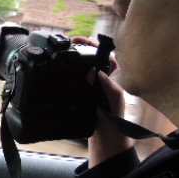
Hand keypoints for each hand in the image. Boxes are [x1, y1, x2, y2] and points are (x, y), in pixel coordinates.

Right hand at [73, 37, 133, 167]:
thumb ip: (106, 83)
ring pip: (83, 66)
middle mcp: (105, 76)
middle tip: (69, 43)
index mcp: (116, 74)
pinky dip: (70, 72)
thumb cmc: (114, 117)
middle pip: (92, 57)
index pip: (104, 52)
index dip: (93, 44)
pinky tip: (62, 69)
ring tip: (65, 52)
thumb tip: (94, 71)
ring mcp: (94, 84)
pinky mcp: (85, 91)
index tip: (80, 40)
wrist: (105, 137)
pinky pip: (76, 77)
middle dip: (81, 48)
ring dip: (75, 59)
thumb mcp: (113, 97)